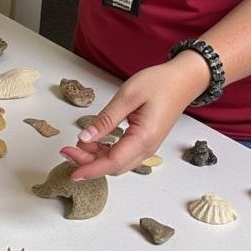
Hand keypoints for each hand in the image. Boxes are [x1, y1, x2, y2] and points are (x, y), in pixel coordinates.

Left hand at [59, 55, 208, 177]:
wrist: (183, 80)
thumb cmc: (160, 83)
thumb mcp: (128, 96)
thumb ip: (106, 119)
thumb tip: (85, 137)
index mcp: (144, 138)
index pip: (112, 162)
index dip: (90, 168)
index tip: (71, 170)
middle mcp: (147, 148)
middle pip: (113, 166)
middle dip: (88, 163)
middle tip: (66, 151)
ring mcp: (147, 146)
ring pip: (117, 162)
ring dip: (95, 158)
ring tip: (76, 145)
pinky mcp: (145, 141)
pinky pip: (122, 154)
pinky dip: (105, 152)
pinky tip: (93, 142)